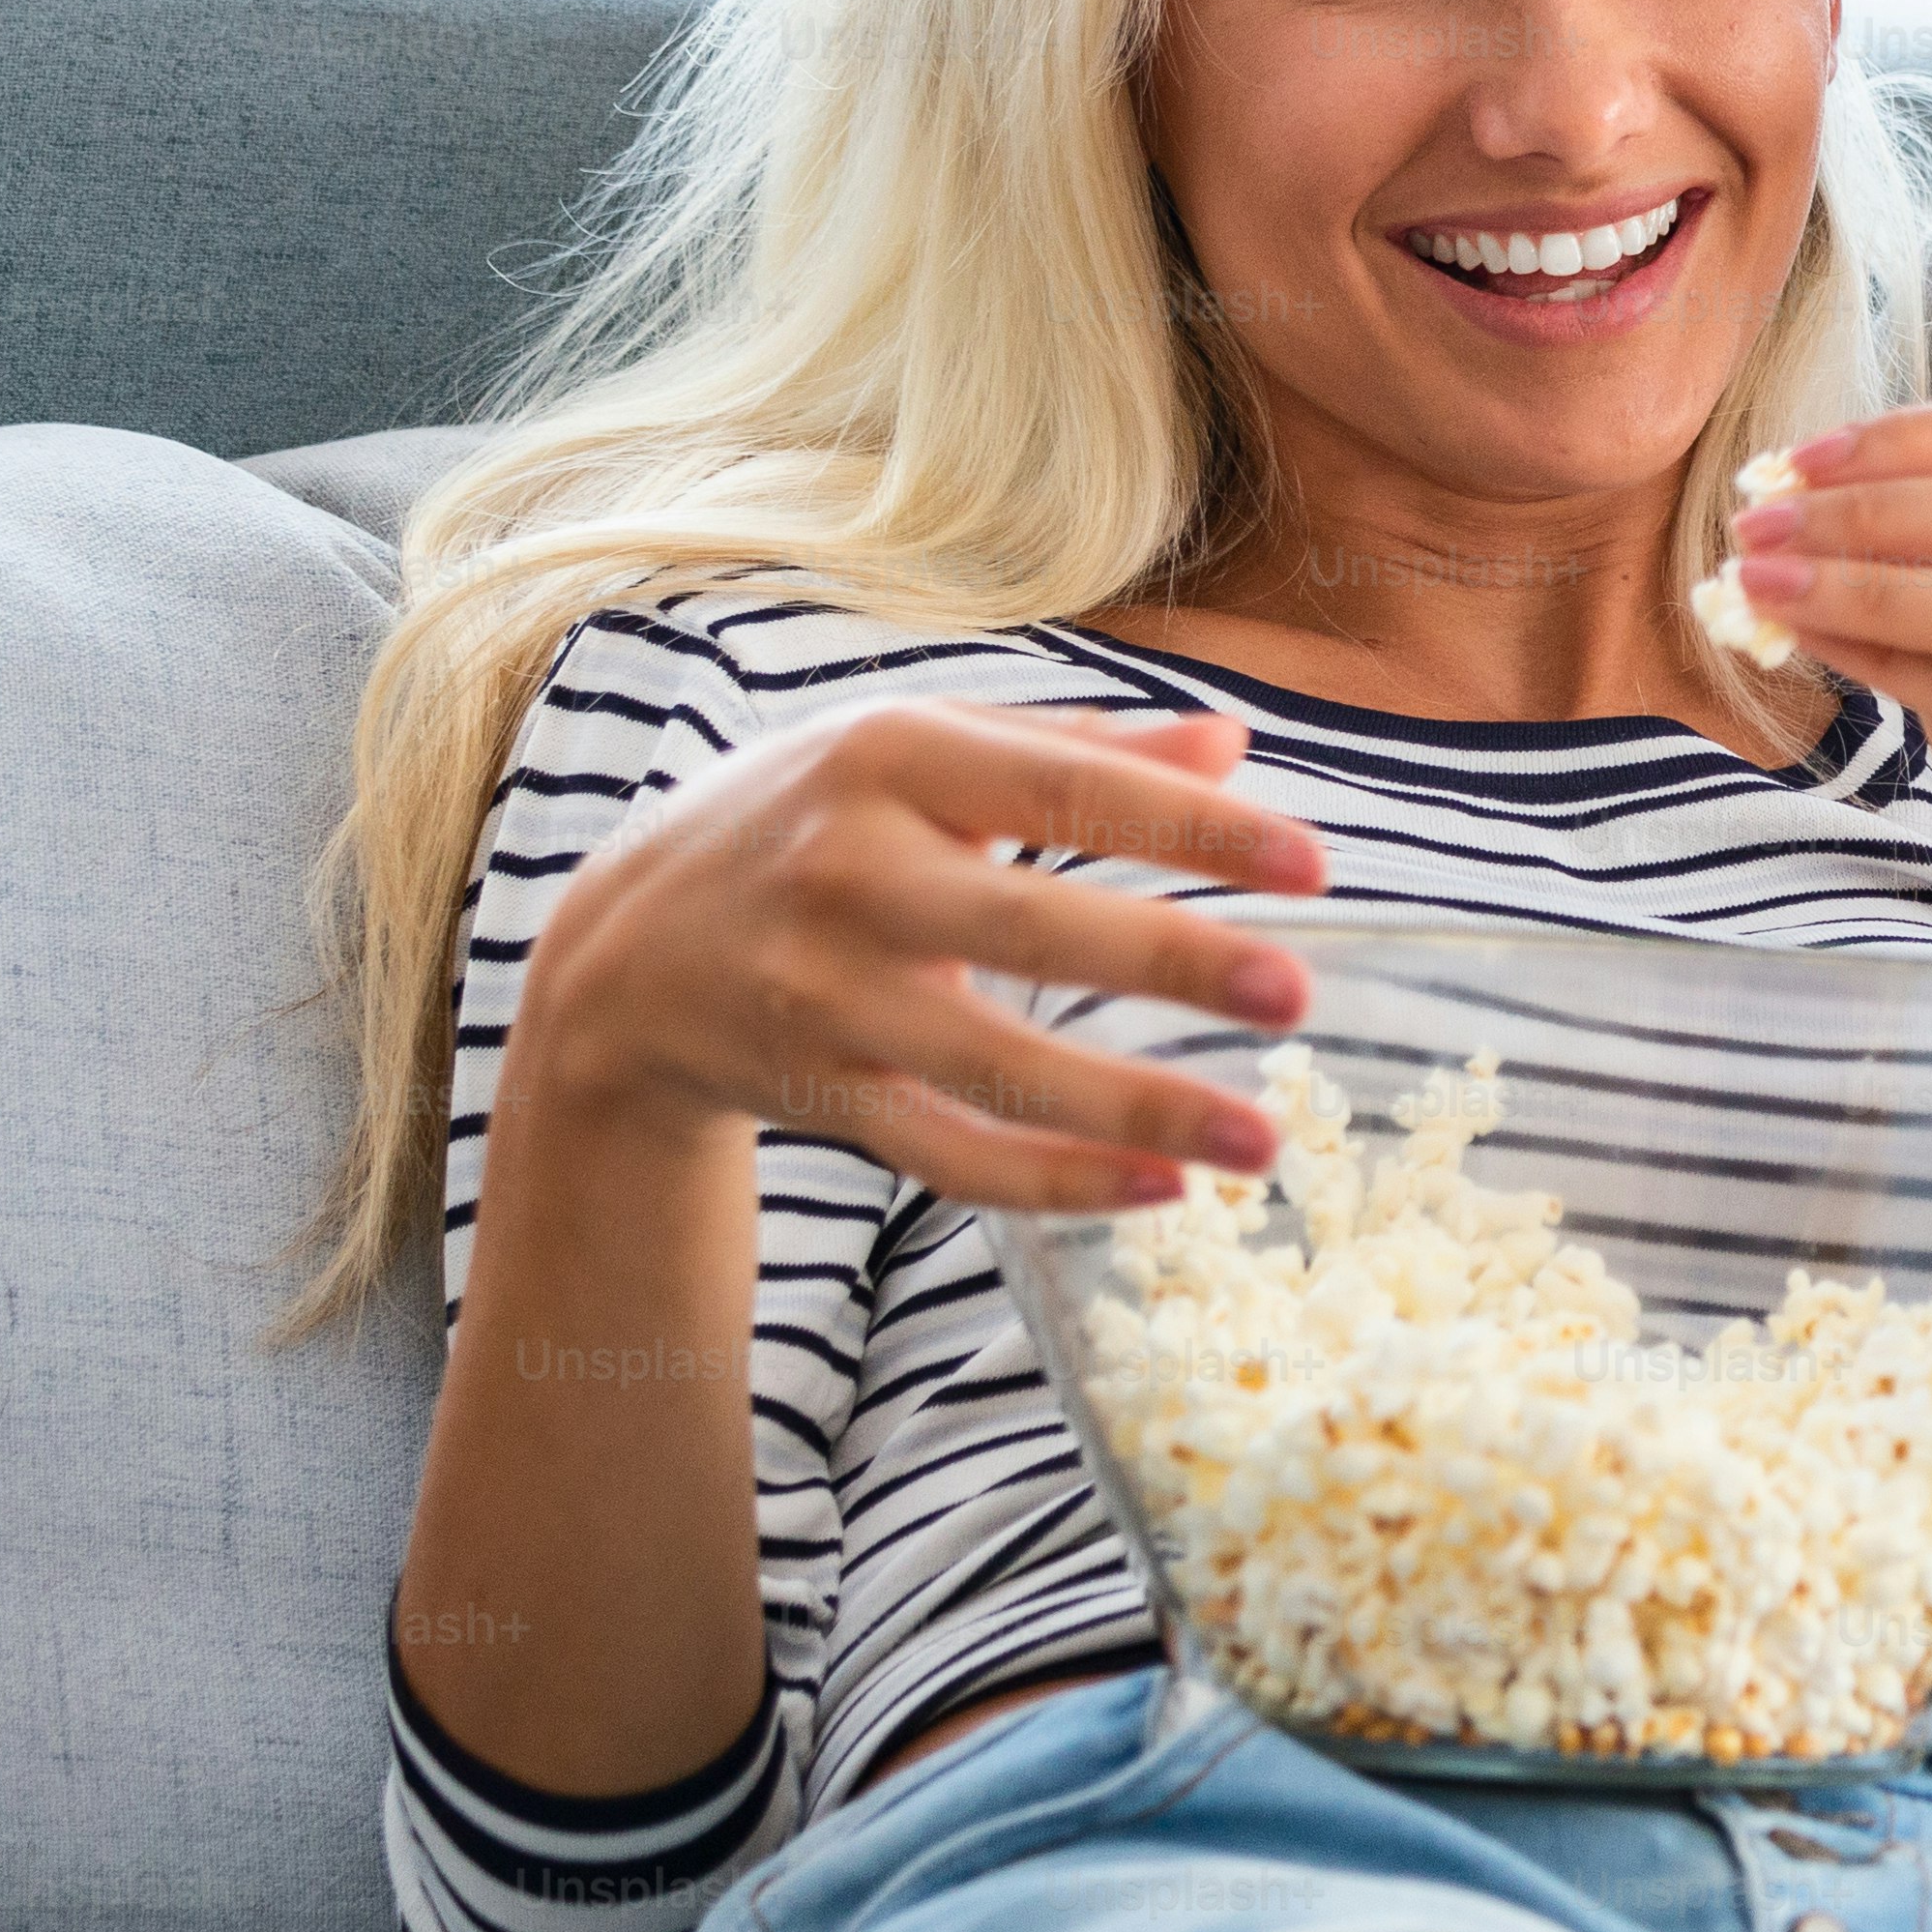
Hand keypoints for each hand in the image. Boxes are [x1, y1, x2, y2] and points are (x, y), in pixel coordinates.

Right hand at [514, 704, 1325, 1207]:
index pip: (1065, 786)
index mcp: (892, 757)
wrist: (618, 950)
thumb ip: (1076, 744)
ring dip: (1134, 1109)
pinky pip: (949, 1156)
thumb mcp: (918, 746)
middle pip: (1030, 928)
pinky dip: (1055, 1183)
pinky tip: (1160, 1190)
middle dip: (1168, 962)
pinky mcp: (816, 1096)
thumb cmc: (805, 820)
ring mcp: (825, 997)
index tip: (1314, 864)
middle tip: (1297, 994)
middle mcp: (850, 874)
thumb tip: (1235, 741)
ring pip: (995, 1070)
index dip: (1192, 825)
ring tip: (1261, 1145)